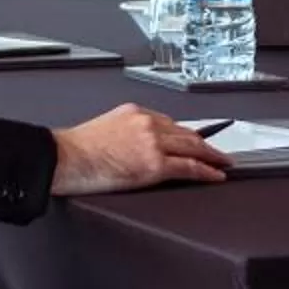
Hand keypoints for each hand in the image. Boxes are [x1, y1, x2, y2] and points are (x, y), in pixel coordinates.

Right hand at [50, 105, 234, 194]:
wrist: (64, 158)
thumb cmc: (75, 150)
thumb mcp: (104, 129)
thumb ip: (126, 133)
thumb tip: (135, 148)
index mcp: (135, 113)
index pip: (170, 123)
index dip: (186, 134)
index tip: (195, 139)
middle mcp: (148, 123)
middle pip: (186, 133)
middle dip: (205, 142)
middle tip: (219, 151)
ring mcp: (153, 143)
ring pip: (193, 147)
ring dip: (212, 156)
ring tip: (224, 162)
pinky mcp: (154, 164)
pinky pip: (189, 168)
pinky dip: (207, 171)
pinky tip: (216, 175)